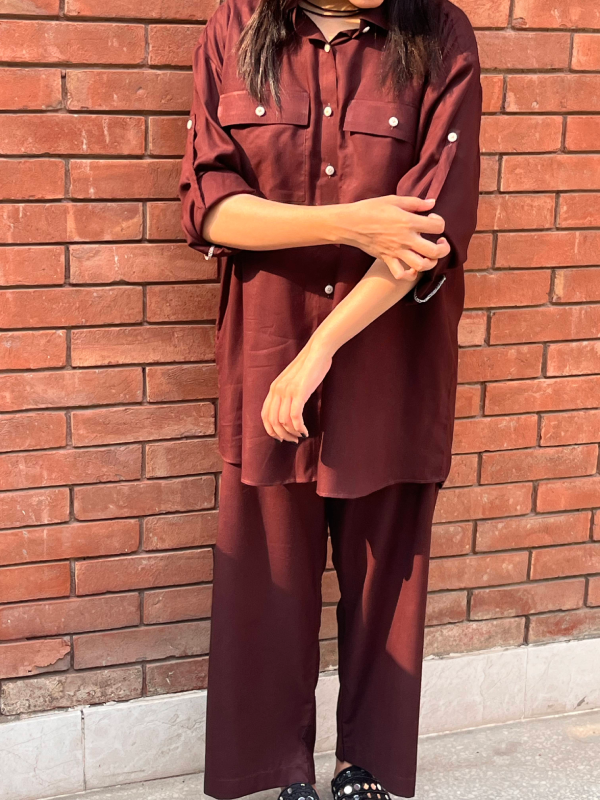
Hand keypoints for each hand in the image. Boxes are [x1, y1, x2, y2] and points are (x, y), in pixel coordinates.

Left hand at [261, 337, 332, 441]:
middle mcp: (277, 390)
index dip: (271, 430)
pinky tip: (305, 431)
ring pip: (283, 421)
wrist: (317, 351)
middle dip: (282, 435)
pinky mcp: (299, 392)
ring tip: (300, 435)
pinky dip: (299, 428)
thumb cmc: (309, 365)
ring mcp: (287, 391)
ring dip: (292, 433)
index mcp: (274, 388)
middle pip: (273, 421)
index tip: (281, 437)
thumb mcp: (293, 379)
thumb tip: (290, 407)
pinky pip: (295, 417)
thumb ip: (288, 391)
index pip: (265, 415)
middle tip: (293, 440)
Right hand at [335, 195, 450, 278]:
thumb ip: (415, 203)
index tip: (431, 218)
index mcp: (409, 221)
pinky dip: (409, 274)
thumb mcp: (394, 200)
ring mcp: (396, 251)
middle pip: (435, 251)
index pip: (438, 226)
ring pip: (421, 266)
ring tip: (429, 255)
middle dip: (443, 248)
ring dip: (430, 263)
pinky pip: (401, 274)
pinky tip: (411, 267)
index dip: (439, 222)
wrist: (350, 223)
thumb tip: (432, 203)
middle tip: (440, 242)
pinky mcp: (387, 259)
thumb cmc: (371, 209)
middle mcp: (405, 239)